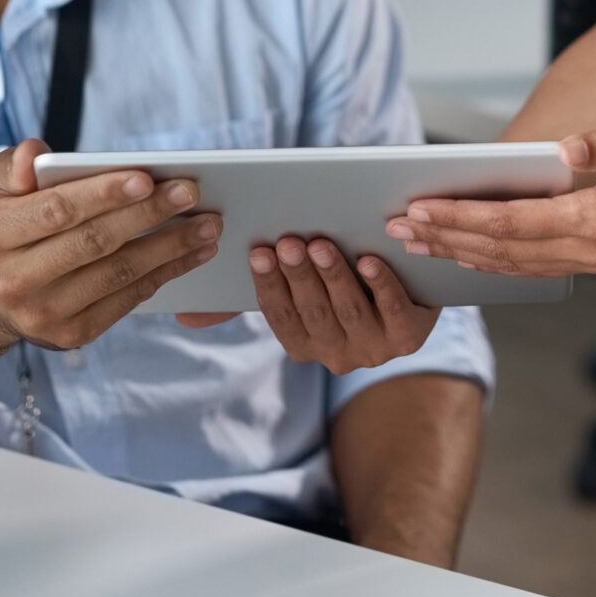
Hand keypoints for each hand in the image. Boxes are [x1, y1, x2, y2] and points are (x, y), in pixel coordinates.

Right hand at [0, 139, 220, 351]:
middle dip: (149, 215)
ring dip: (171, 248)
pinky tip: (193, 253)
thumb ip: (15, 163)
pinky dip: (165, 274)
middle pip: (95, 242)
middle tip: (192, 192)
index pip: (57, 210)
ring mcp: (44, 314)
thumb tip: (38, 156)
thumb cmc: (0, 227)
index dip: (104, 194)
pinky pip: (128, 299)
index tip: (147, 177)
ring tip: (208, 224)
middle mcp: (13, 281)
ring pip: (119, 274)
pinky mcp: (72, 335)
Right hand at [180, 236, 439, 372]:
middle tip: (287, 241)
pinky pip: (393, 311)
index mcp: (303, 345)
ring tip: (320, 243)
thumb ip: (247, 299)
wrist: (412, 291)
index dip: (269, 285)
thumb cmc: (341, 284)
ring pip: (349, 310)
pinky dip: (381, 285)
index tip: (259, 251)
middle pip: (313, 313)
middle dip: (298, 276)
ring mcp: (374, 349)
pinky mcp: (410, 336)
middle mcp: (336, 355)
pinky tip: (370, 260)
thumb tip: (182, 317)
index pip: (279, 317)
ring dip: (333, 276)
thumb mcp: (298, 292)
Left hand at [384, 105, 595, 276]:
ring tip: (418, 243)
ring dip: (463, 253)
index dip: (461, 217)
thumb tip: (568, 147)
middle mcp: (592, 249)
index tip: (418, 209)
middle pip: (502, 251)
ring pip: (513, 264)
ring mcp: (595, 258)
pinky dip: (493, 260)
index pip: (511, 224)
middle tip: (396, 230)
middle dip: (447, 239)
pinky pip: (532, 265)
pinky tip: (467, 252)